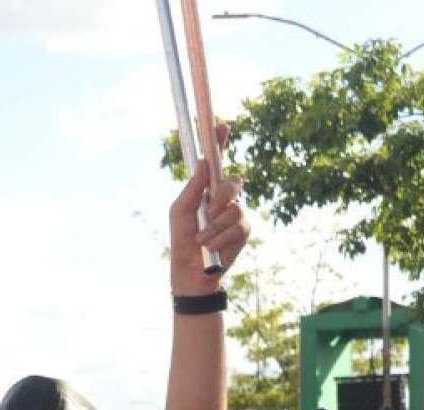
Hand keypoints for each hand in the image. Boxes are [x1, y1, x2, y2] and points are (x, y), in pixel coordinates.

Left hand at [168, 129, 248, 293]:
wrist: (191, 270)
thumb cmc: (182, 239)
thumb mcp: (180, 211)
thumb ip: (192, 188)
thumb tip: (205, 163)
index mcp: (206, 189)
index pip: (216, 162)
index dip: (220, 143)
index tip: (222, 126)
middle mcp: (224, 198)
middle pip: (232, 182)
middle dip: (220, 197)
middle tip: (207, 210)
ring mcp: (236, 213)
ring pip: (233, 208)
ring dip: (214, 226)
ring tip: (201, 239)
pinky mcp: (243, 230)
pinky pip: (237, 226)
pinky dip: (221, 237)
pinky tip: (211, 247)